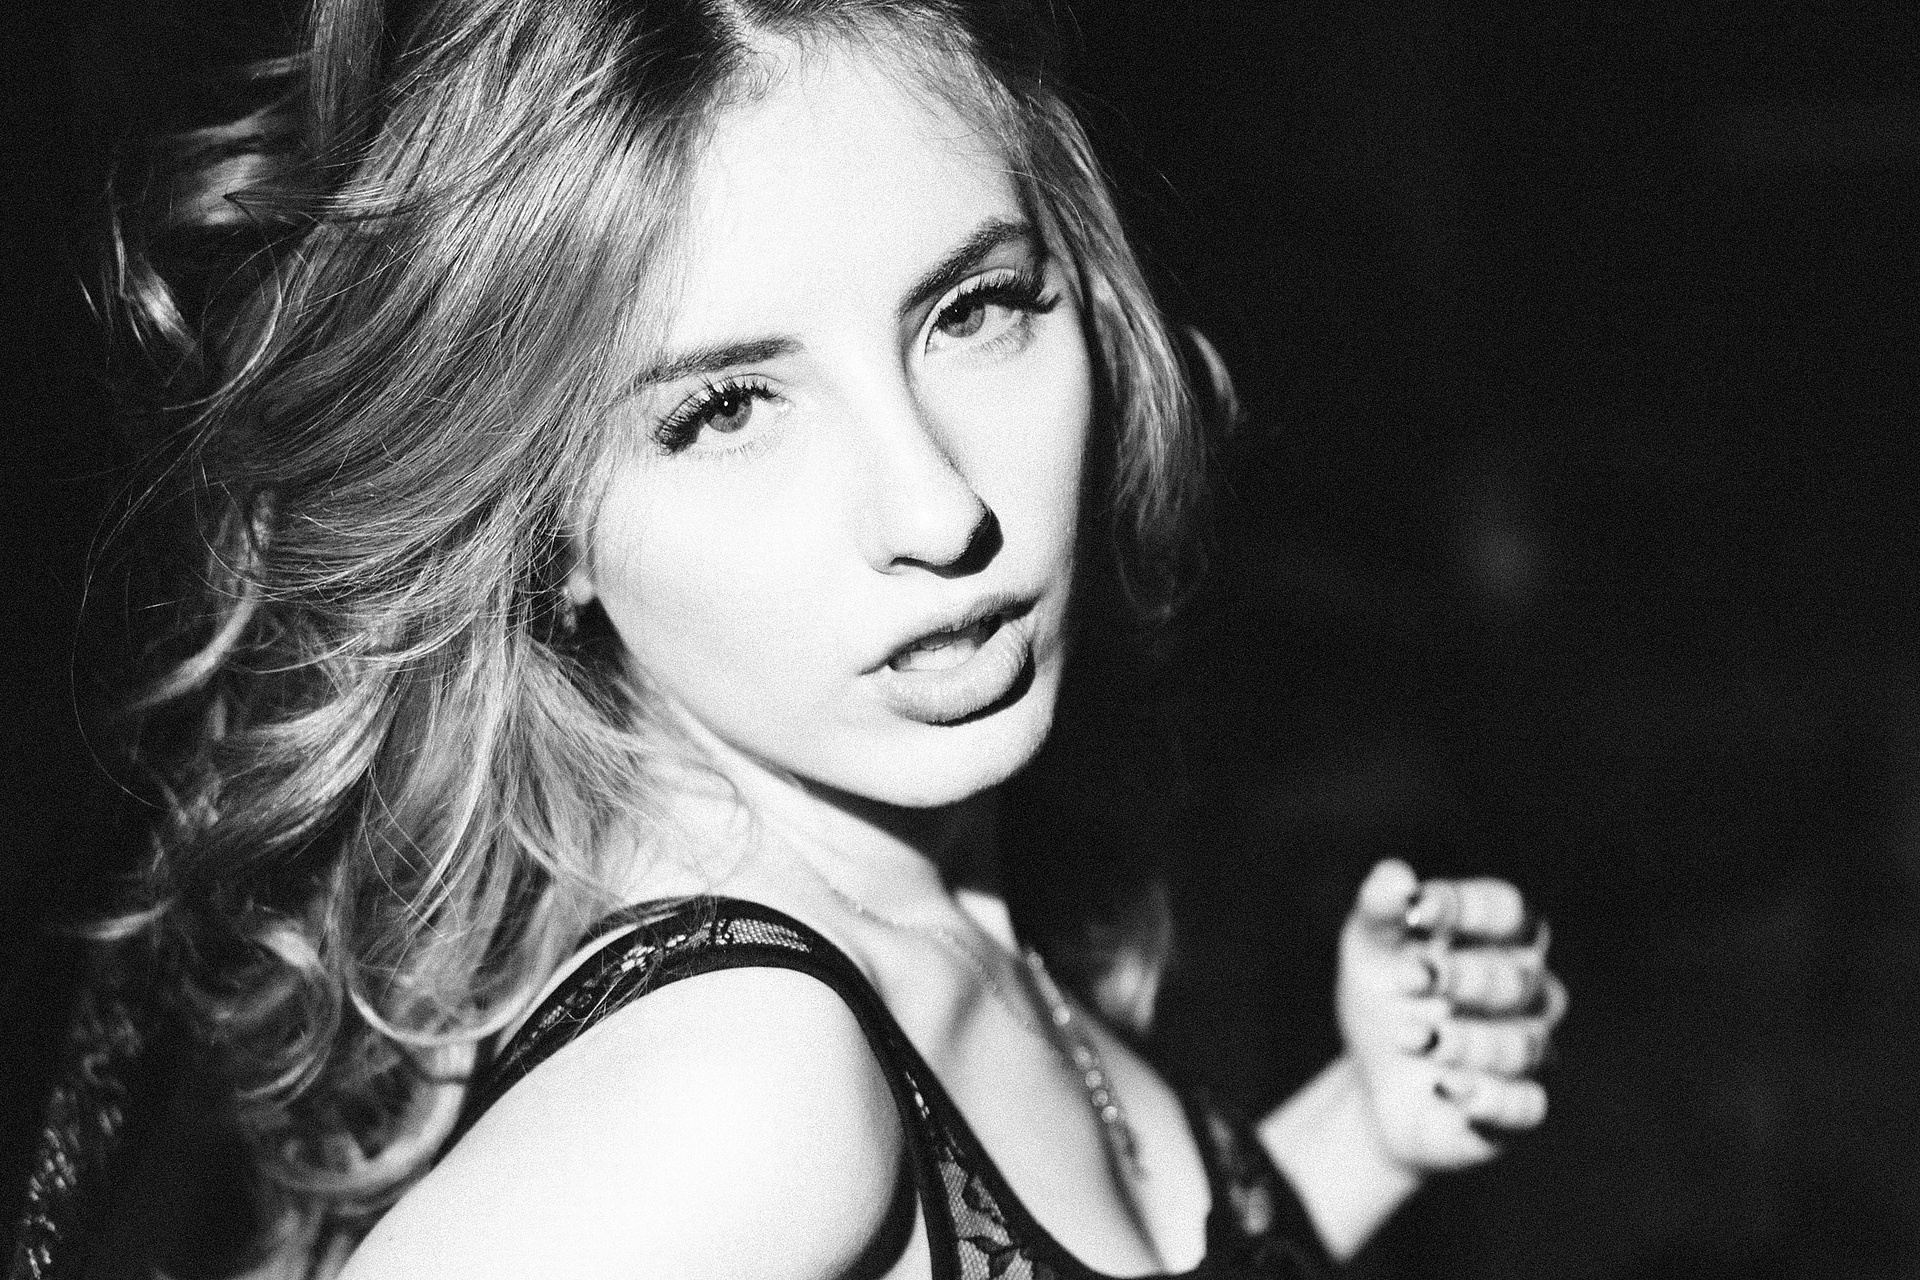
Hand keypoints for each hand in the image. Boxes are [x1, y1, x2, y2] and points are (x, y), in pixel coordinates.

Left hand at [1337, 859, 1566, 1173]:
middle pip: (1516, 981)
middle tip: (1408, 979)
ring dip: (1462, 1041)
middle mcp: (1527, 992)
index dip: (1468, 908)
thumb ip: (1381, 907)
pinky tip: (1445, 1088)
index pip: (1509, 912)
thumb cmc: (1385, 992)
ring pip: (1520, 1045)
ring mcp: (1526, 1049)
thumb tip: (1397, 878)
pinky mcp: (1517, 1106)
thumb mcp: (1370, 945)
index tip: (1416, 912)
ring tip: (1409, 1037)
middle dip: (1461, 978)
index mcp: (1500, 939)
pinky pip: (1527, 1105)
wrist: (1372, 1076)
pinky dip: (1490, 1098)